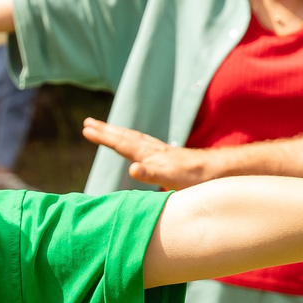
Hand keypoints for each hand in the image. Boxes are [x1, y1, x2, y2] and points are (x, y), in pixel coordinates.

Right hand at [82, 118, 219, 187]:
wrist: (217, 171)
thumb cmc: (194, 178)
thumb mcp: (170, 179)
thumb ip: (150, 174)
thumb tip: (132, 169)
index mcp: (149, 155)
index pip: (121, 143)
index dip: (103, 137)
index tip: (85, 129)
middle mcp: (153, 150)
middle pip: (125, 137)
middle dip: (106, 130)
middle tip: (87, 123)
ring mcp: (161, 151)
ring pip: (134, 138)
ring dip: (118, 133)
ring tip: (105, 128)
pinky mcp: (168, 156)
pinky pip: (144, 144)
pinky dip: (133, 140)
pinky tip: (136, 145)